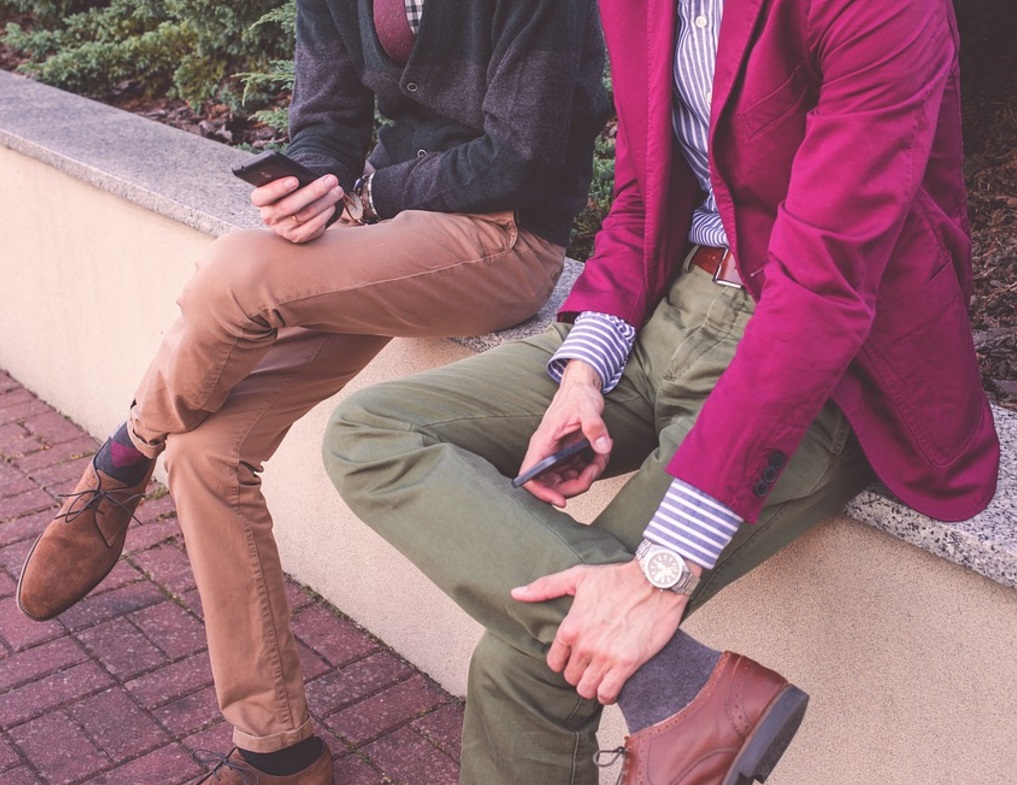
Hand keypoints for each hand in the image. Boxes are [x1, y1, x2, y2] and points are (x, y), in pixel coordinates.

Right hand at [251, 173, 343, 243]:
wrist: (297, 210)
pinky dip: (325, 215)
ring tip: (337, 190)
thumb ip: (290, 179)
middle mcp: (269, 216)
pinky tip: (332, 205)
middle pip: (290, 205)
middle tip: (331, 180)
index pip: (262, 196)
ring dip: (325, 201)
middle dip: (313, 191)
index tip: (294, 180)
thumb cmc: (292, 190)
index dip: (277, 188)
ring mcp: (283, 229)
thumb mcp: (286, 183)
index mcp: (261, 199)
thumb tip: (308, 177)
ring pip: (305, 215)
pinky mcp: (297, 237)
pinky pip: (313, 227)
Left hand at [512, 560, 692, 703]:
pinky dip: (608, 694)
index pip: (554, 662)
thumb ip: (545, 587)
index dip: (563, 662)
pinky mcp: (627, 664)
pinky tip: (613, 684)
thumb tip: (516, 593)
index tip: (574, 658)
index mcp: (570, 627)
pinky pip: (608, 694)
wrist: (656, 581)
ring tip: (601, 676)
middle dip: (579, 674)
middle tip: (590, 666)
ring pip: (587, 689)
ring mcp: (605, 656)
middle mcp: (584, 645)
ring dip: (593, 686)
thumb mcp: (578, 577)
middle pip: (571, 678)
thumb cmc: (618, 578)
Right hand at [517, 360, 611, 506]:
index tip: (560, 500)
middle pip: (551, 484)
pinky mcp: (567, 454)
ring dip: (587, 475)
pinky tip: (601, 452)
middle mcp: (546, 451)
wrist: (582, 387)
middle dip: (575, 485)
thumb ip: (595, 427)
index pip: (529, 475)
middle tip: (592, 471)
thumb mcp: (588, 408)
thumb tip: (603, 447)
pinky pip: (577, 471)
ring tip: (601, 455)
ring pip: (567, 480)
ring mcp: (557, 454)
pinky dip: (591, 467)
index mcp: (543, 442)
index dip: (541, 492)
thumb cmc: (578, 395)